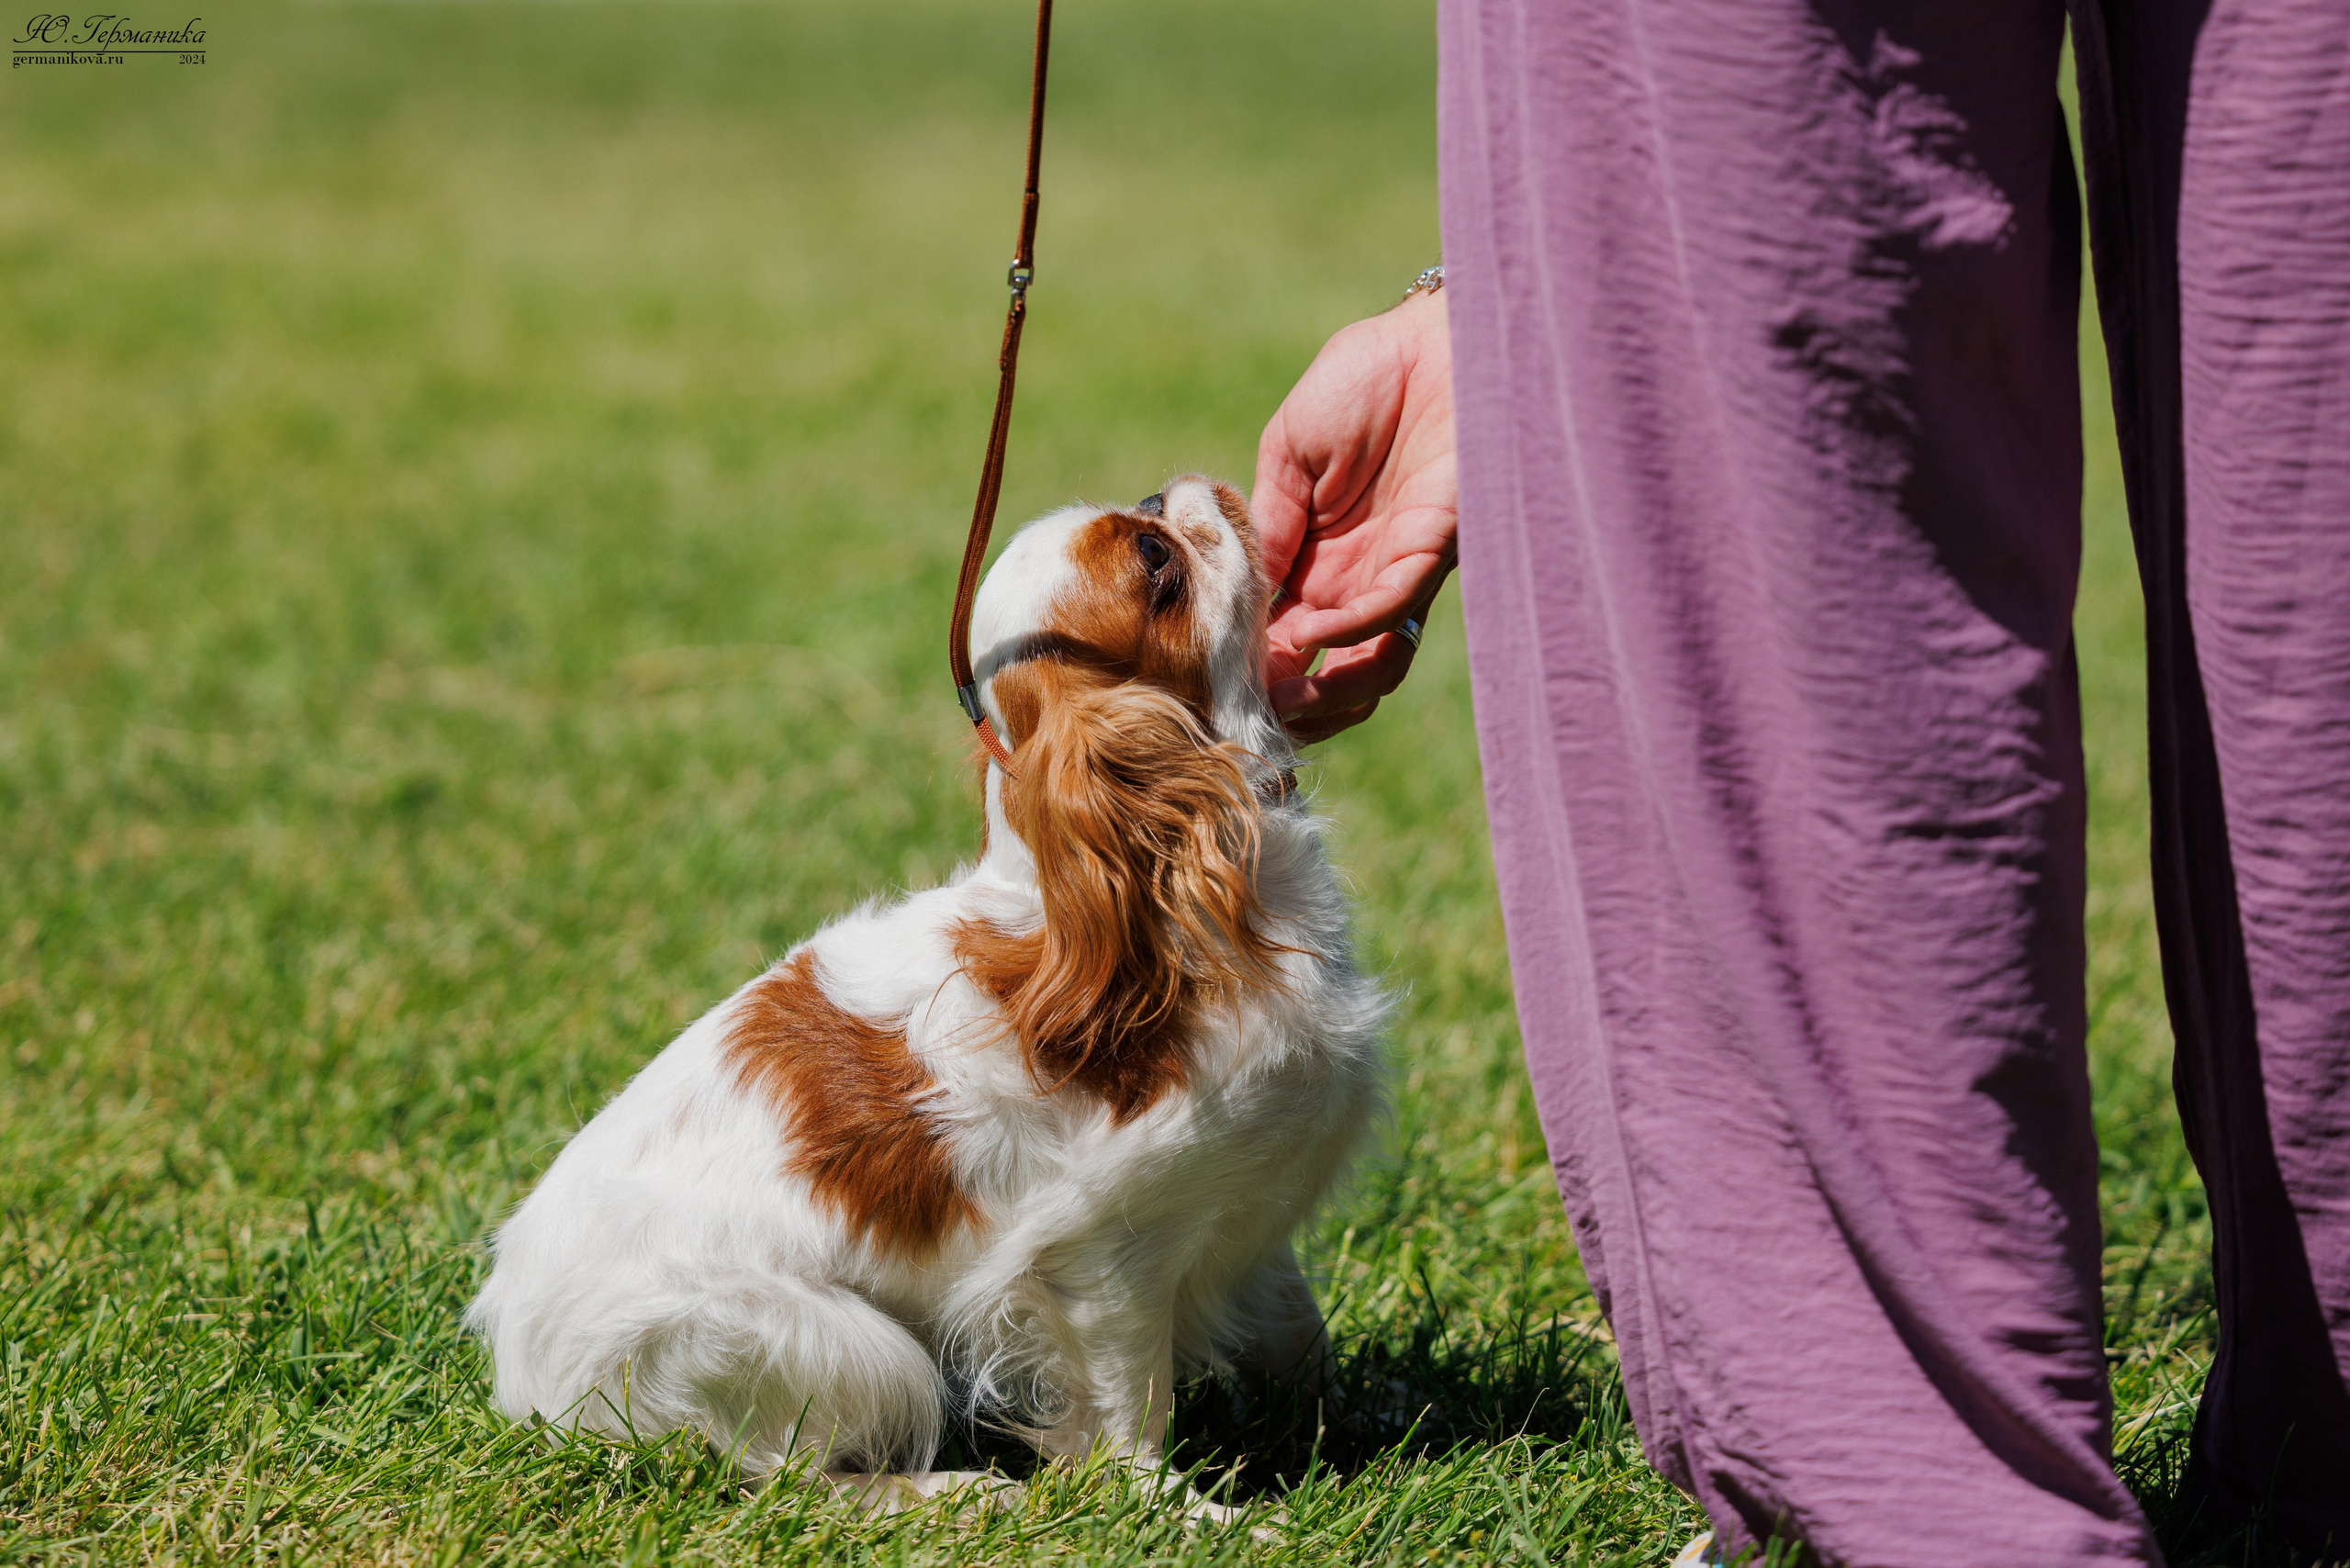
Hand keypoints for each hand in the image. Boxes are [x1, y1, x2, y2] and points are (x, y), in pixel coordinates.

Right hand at [1251, 287, 1456, 742]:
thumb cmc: (1365, 378)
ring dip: (1325, 689)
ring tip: (1281, 690)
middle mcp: (1356, 576)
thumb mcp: (1289, 449)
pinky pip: (1390, 611)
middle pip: (1324, 669)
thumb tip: (1236, 589)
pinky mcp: (1433, 552)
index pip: (1278, 631)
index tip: (1205, 674)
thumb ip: (1265, 518)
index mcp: (1315, 554)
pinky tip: (1310, 625)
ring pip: (1369, 665)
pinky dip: (1348, 629)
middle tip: (1244, 705)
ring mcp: (1396, 570)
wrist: (1434, 339)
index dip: (1245, 660)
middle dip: (1285, 699)